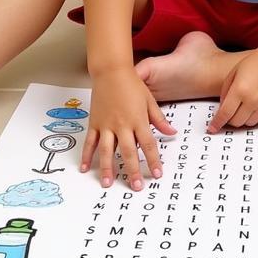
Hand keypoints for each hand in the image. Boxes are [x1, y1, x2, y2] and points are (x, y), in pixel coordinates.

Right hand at [80, 69, 176, 190]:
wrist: (111, 71)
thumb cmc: (132, 84)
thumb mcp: (150, 101)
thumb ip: (159, 119)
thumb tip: (172, 132)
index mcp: (138, 120)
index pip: (148, 145)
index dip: (153, 161)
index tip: (157, 174)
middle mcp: (122, 125)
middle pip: (128, 152)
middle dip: (133, 170)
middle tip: (135, 187)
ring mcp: (106, 125)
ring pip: (106, 150)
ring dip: (107, 168)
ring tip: (107, 184)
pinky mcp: (95, 122)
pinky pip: (90, 142)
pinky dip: (87, 155)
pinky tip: (85, 168)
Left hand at [207, 48, 257, 132]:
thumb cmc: (254, 62)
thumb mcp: (233, 73)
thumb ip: (225, 92)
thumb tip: (222, 109)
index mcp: (239, 89)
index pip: (225, 113)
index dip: (217, 123)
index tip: (212, 129)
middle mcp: (252, 99)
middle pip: (236, 122)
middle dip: (229, 120)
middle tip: (229, 113)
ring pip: (249, 123)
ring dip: (243, 119)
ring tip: (242, 108)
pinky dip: (255, 118)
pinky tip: (253, 109)